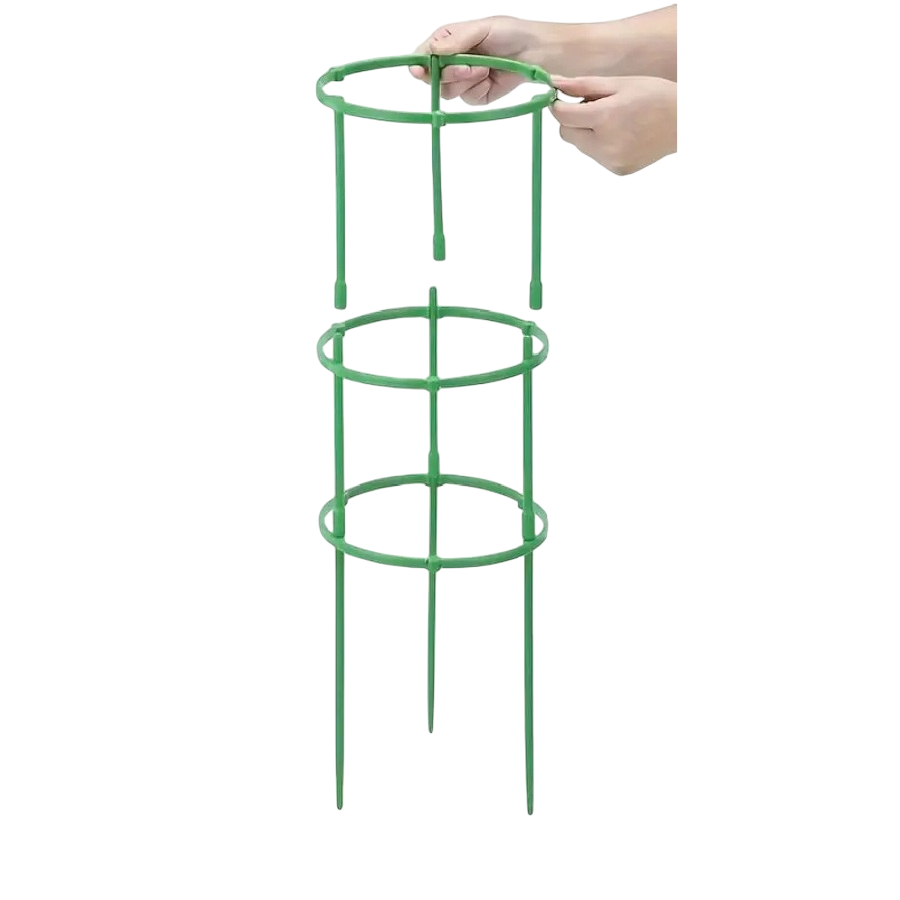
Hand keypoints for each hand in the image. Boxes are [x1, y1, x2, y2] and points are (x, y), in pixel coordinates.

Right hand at [409, 16, 543, 104]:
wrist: (533, 53)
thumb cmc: (509, 34)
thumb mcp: (482, 28)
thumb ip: (456, 40)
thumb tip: (433, 50)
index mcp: (448, 42)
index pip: (423, 55)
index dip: (419, 64)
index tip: (420, 70)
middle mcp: (452, 62)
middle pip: (433, 78)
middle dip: (449, 74)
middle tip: (467, 67)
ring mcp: (462, 81)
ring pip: (448, 91)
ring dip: (466, 81)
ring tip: (485, 69)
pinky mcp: (475, 96)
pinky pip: (467, 99)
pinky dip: (478, 90)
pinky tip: (490, 78)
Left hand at [550, 75, 676, 174]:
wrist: (684, 123)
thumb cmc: (655, 97)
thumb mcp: (620, 84)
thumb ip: (584, 86)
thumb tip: (555, 83)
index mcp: (606, 118)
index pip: (563, 117)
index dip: (558, 106)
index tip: (561, 99)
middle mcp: (606, 144)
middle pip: (567, 134)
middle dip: (573, 121)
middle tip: (594, 108)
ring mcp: (611, 160)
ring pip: (580, 146)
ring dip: (588, 133)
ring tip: (614, 121)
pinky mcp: (617, 170)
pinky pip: (595, 156)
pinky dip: (601, 145)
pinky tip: (622, 135)